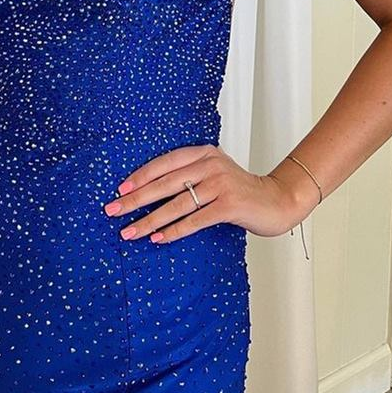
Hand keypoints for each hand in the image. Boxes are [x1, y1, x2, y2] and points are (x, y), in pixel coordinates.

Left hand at [103, 143, 309, 242]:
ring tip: (129, 232)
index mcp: (203, 153)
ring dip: (149, 220)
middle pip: (165, 183)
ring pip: (176, 204)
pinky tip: (157, 239)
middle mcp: (210, 165)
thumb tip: (150, 191)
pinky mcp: (230, 205)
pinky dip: (174, 230)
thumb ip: (190, 176)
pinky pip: (195, 220)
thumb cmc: (241, 191)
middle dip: (135, 199)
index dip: (140, 176)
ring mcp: (221, 184)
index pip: (164, 163)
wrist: (278, 200)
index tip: (120, 189)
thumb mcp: (214, 174)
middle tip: (113, 210)